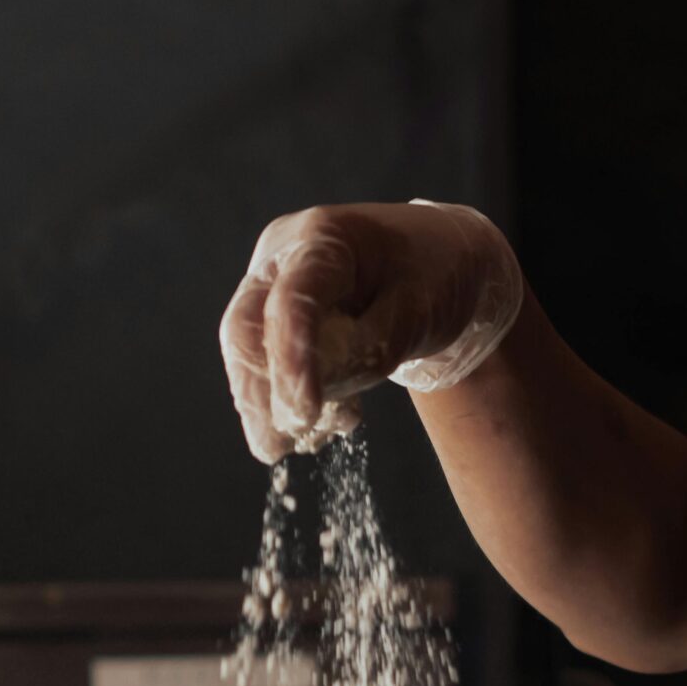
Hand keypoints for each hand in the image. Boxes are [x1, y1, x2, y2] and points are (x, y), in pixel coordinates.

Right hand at [217, 200, 522, 463]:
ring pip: (248, 348)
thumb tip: (315, 395)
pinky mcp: (275, 312)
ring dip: (265, 402)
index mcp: (324, 237)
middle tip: (273, 448)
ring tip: (291, 445)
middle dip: (257, 392)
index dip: (291, 360)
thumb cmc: (434, 273)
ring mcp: (273, 282)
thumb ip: (369, 349)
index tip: (300, 413)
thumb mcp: (418, 312)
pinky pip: (267, 359)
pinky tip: (323, 422)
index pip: (292, 300)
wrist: (439, 257)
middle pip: (247, 325)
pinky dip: (286, 396)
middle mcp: (284, 254)